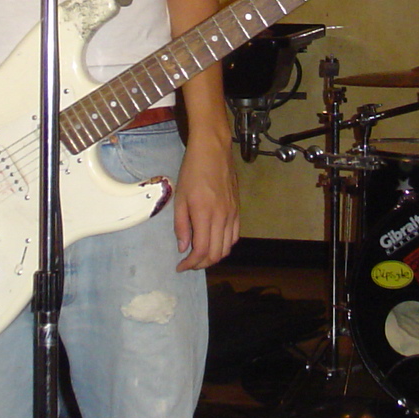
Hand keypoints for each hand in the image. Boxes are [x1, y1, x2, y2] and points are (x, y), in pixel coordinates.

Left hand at [171, 138, 238, 271]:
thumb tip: (183, 248)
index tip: (180, 266)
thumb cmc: (192, 170)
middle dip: (201, 264)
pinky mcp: (238, 209)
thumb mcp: (180, 197)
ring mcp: (232, 214)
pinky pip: (234, 235)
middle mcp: (222, 217)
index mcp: (205, 214)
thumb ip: (181, 225)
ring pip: (227, 247)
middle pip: (216, 254)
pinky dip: (224, 245)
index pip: (201, 250)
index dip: (191, 264)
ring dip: (214, 256)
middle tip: (188, 263)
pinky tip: (214, 241)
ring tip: (200, 255)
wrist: (213, 150)